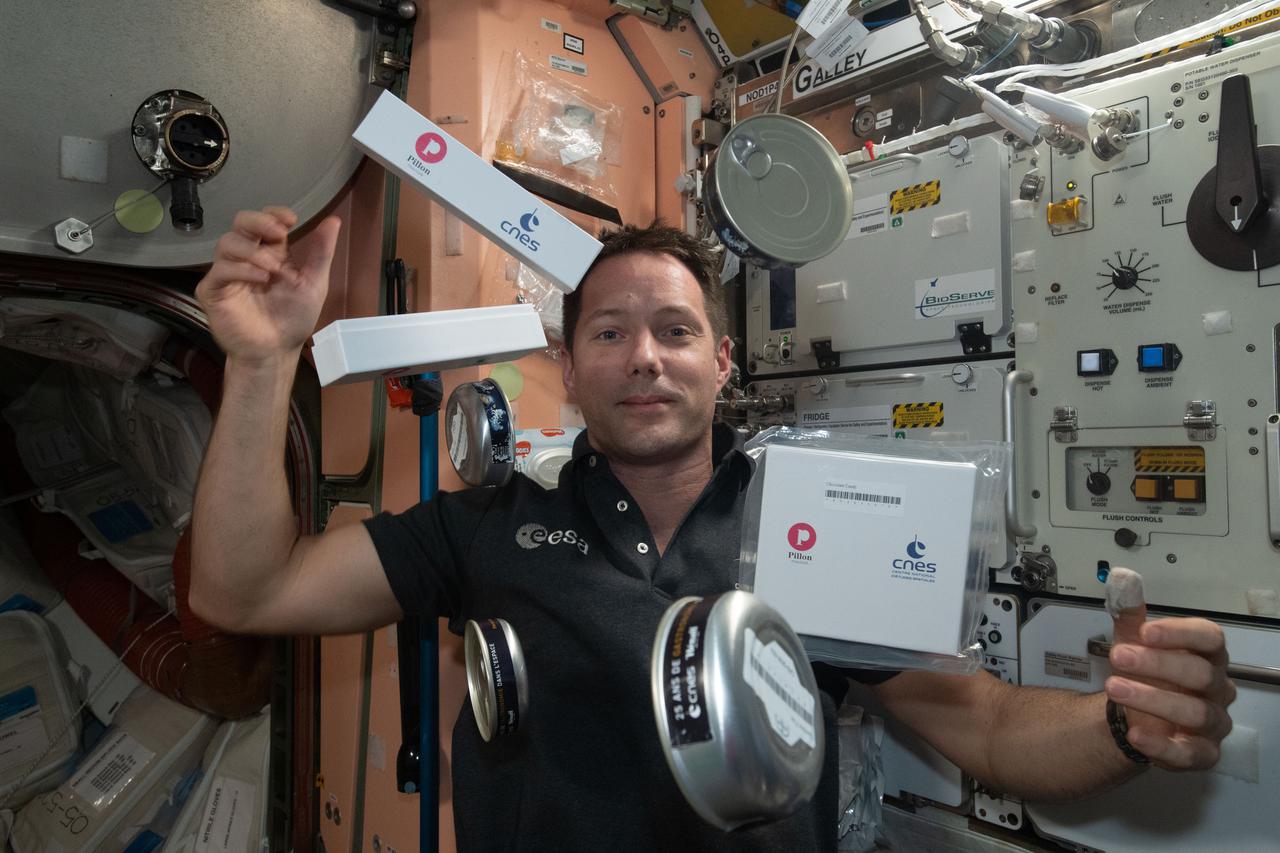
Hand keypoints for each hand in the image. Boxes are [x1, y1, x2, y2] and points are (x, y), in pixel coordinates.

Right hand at [195, 207, 340, 363]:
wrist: (277, 351)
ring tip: (273, 268)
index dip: (273, 213)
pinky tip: (260, 279)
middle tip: (278, 232)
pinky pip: (219, 271)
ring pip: (227, 243)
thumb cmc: (293, 318)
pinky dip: (240, 270)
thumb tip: (334, 220)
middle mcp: (246, 257)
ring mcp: (227, 273)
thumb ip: (321, 252)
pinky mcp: (213, 291)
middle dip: (258, 221)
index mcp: (270, 252)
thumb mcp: (313, 283)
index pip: (264, 220)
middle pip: (241, 223)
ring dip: (252, 250)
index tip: (290, 219)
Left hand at [1107, 600, 1235, 770]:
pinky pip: (1191, 754)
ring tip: (1114, 688)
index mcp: (1206, 654)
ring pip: (1196, 712)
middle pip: (1200, 674)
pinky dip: (1162, 746)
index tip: (1144, 630)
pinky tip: (1135, 733)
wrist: (1132, 712)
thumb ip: (1129, 612)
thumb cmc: (1142, 671)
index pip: (1210, 638)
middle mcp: (1216, 687)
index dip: (1179, 633)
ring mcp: (1213, 721)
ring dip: (1153, 700)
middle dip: (1158, 664)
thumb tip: (1122, 578)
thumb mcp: (1131, 640)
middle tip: (1118, 657)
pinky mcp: (1202, 753)